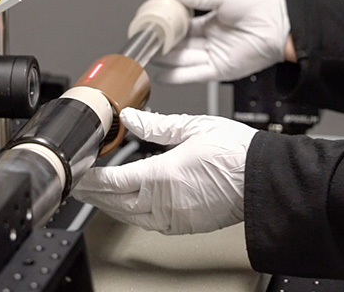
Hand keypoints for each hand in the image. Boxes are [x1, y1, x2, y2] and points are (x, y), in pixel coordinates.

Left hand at [72, 108, 257, 234]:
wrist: (265, 179)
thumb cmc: (236, 153)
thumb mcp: (193, 127)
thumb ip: (156, 125)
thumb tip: (131, 118)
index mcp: (163, 176)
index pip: (114, 180)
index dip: (92, 177)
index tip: (80, 171)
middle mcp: (165, 202)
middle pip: (115, 202)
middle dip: (93, 194)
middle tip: (78, 185)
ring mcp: (174, 217)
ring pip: (129, 216)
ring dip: (108, 206)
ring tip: (95, 195)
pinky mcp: (184, 225)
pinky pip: (147, 224)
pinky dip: (130, 215)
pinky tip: (125, 206)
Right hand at [152, 0, 290, 83]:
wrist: (280, 25)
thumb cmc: (259, 7)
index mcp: (210, 22)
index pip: (182, 28)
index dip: (167, 29)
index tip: (152, 28)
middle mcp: (210, 40)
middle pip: (180, 47)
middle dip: (163, 47)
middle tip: (147, 46)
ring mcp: (213, 56)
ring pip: (183, 61)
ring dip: (166, 62)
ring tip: (149, 59)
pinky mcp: (218, 71)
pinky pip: (193, 75)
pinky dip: (176, 77)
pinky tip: (161, 75)